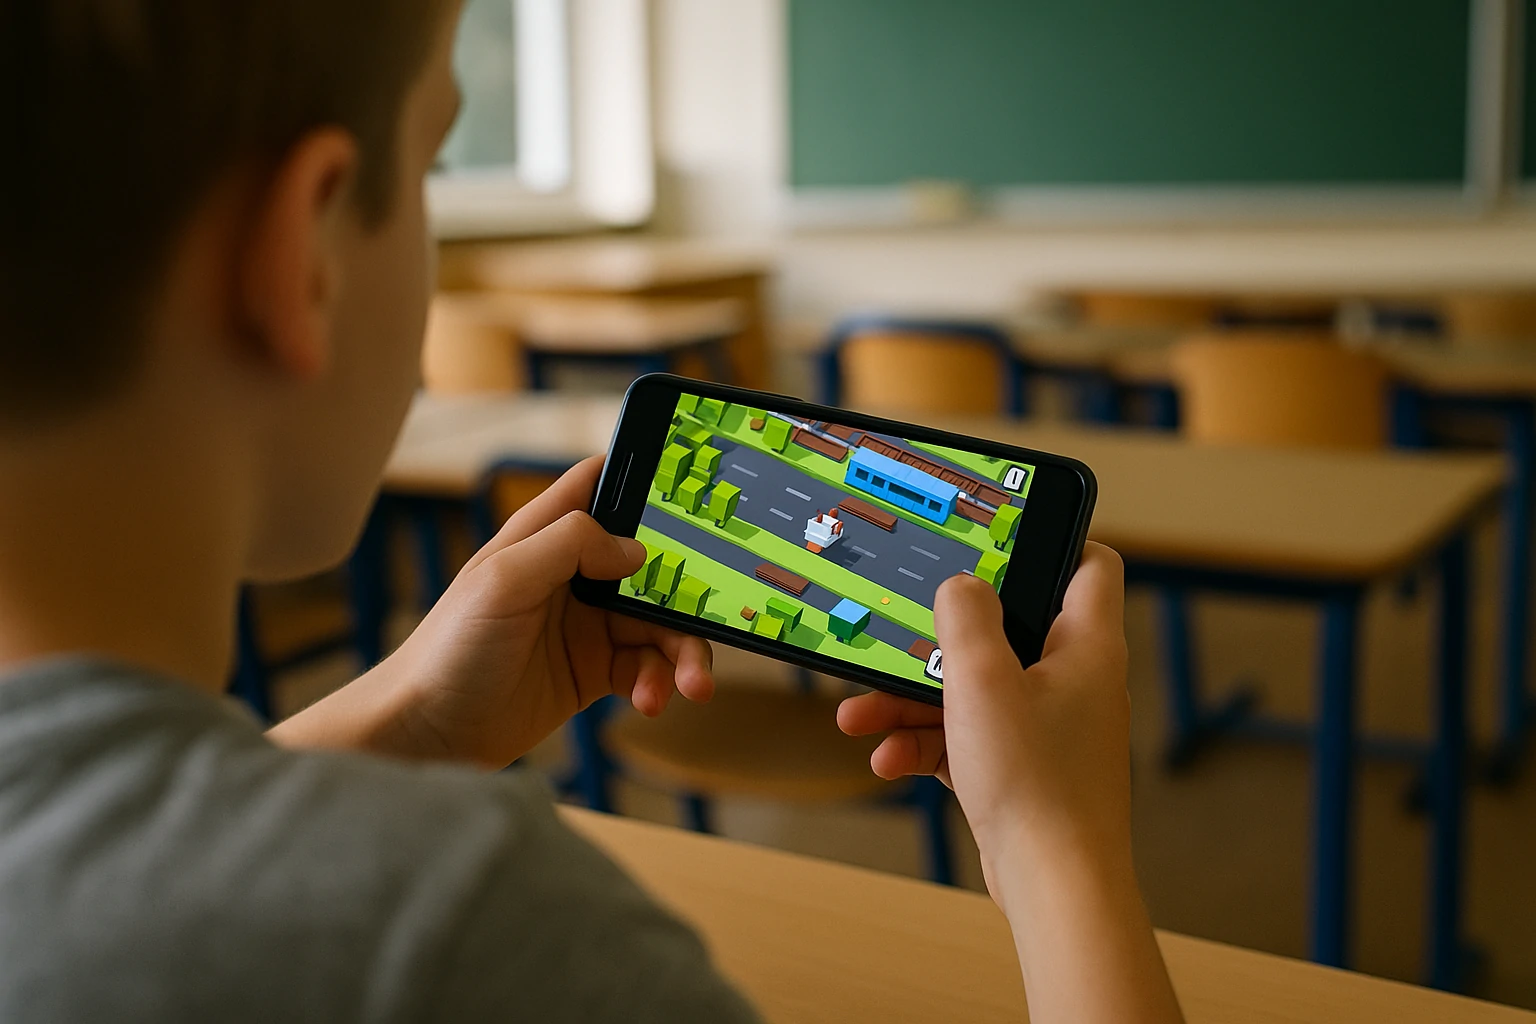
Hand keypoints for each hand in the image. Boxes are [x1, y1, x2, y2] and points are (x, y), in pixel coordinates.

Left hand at [273, 457, 714, 767]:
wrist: (427, 736)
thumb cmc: (449, 649)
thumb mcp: (504, 579)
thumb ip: (570, 545)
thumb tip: (635, 549)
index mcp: (546, 536)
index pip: (602, 485)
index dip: (647, 479)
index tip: (697, 489)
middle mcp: (571, 575)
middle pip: (652, 563)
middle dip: (689, 588)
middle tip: (716, 613)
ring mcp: (585, 625)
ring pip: (658, 624)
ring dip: (682, 651)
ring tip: (691, 685)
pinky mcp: (592, 673)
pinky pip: (646, 670)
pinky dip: (658, 684)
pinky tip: (650, 701)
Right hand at [839, 543, 1178, 1023]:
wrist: (1053, 886)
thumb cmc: (1036, 784)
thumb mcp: (983, 682)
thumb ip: (966, 619)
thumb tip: (959, 585)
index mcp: (1084, 645)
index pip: (1090, 563)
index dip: (1050, 538)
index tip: (994, 534)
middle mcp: (1073, 679)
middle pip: (1003, 629)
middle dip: (935, 640)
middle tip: (894, 635)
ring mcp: (1047, 726)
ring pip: (973, 688)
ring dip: (912, 699)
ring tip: (860, 714)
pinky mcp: (1021, 767)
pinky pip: (966, 737)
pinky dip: (926, 743)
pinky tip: (887, 759)